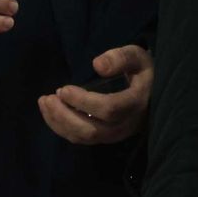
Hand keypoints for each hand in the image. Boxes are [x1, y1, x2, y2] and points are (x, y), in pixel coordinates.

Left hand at [38, 44, 153, 144]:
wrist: (153, 93)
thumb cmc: (142, 71)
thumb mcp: (137, 57)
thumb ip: (120, 58)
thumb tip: (97, 65)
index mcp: (136, 103)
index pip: (108, 109)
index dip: (83, 102)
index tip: (64, 89)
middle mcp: (126, 125)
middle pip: (92, 129)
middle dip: (65, 116)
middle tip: (48, 98)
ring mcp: (116, 134)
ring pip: (84, 137)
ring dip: (60, 123)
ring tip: (44, 102)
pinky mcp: (106, 137)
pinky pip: (82, 139)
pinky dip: (62, 128)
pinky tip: (50, 113)